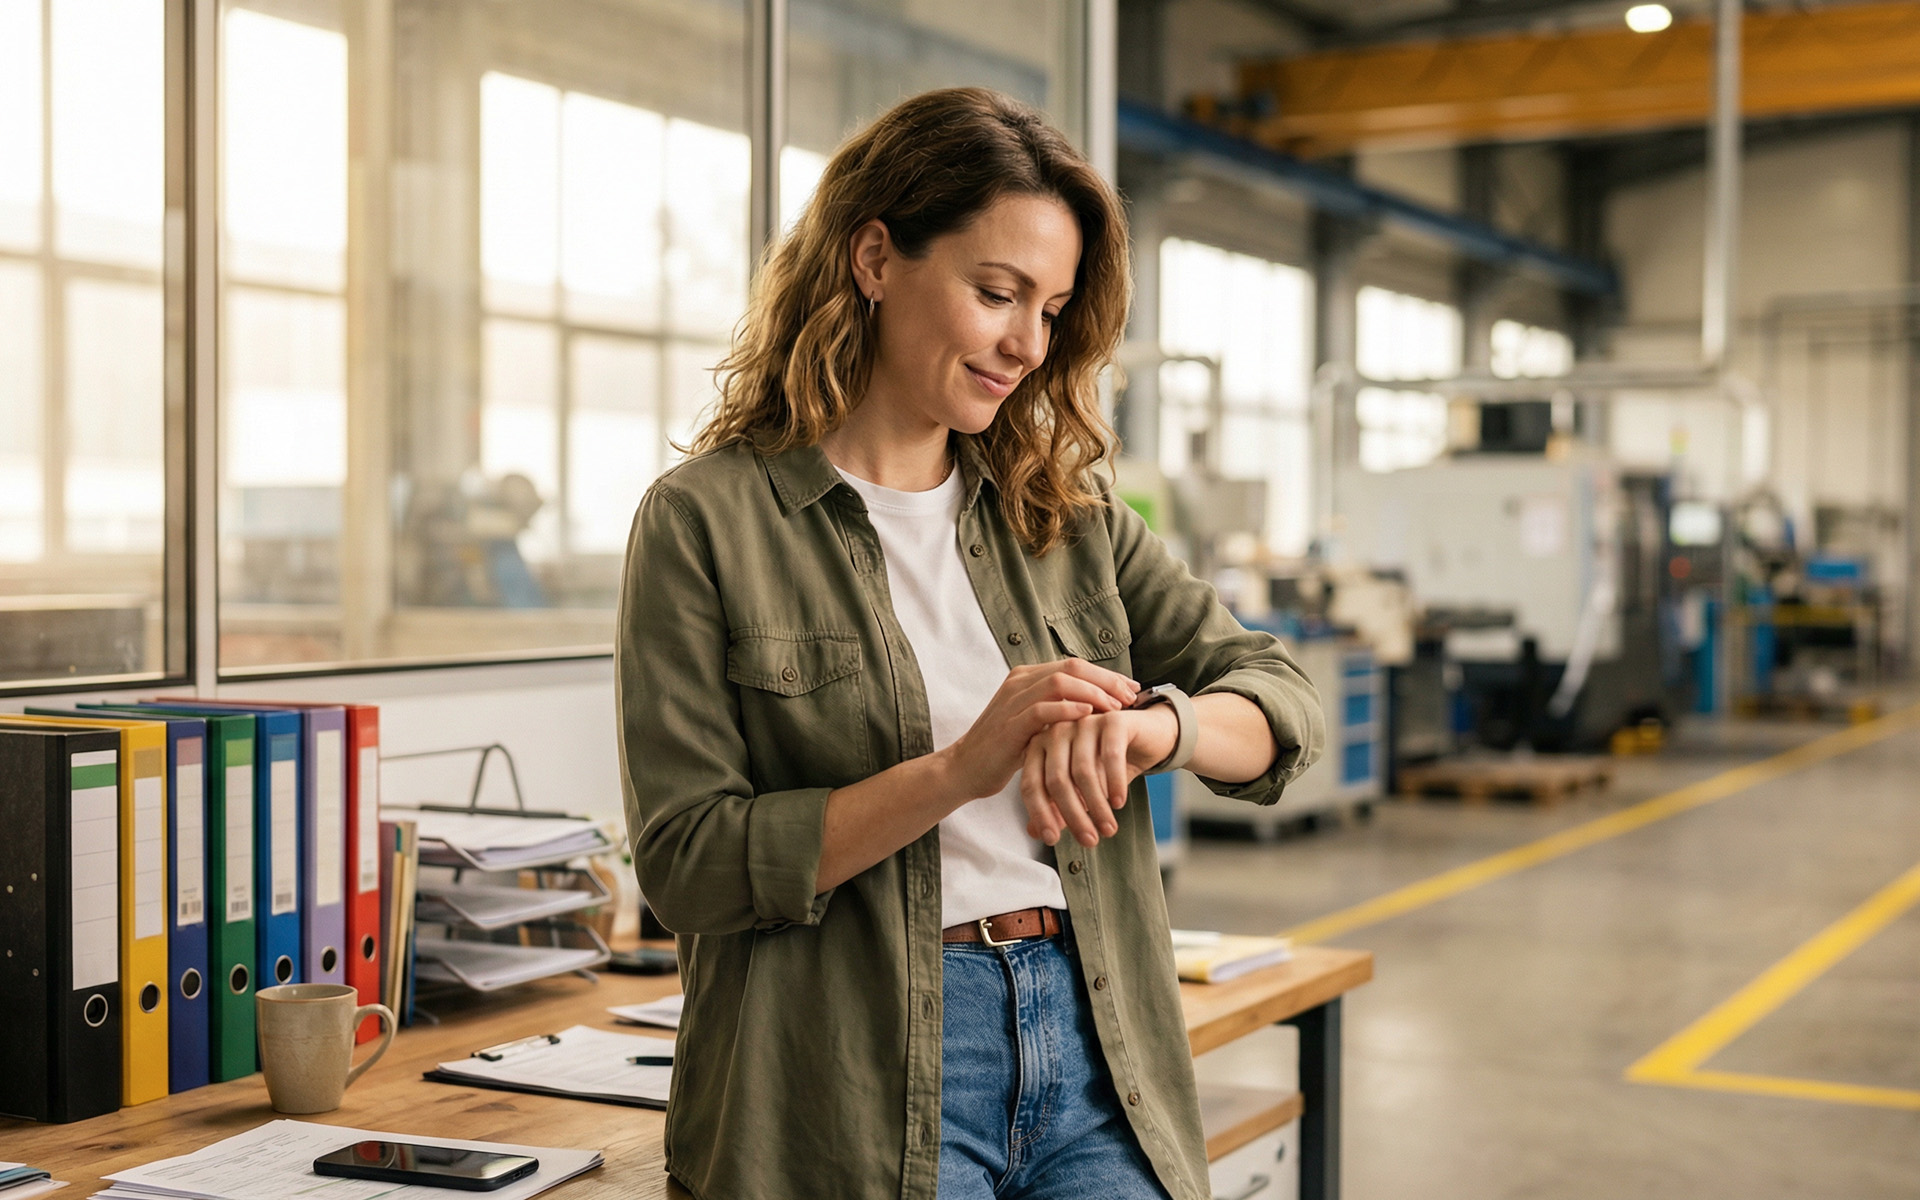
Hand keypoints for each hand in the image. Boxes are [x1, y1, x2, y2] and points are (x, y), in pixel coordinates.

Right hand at [938, 660, 1139, 805]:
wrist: (965, 768)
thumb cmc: (1005, 748)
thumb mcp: (1035, 723)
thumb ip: (1058, 708)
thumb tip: (1098, 706)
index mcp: (1027, 677)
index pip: (1074, 665)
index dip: (1106, 675)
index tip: (1131, 689)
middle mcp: (1020, 682)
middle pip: (1072, 667)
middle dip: (1106, 680)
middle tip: (1130, 696)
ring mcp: (1012, 700)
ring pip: (1060, 682)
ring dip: (1093, 692)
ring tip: (1116, 707)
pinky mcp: (1009, 724)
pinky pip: (1042, 708)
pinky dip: (1068, 709)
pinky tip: (1089, 716)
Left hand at [1020, 703, 1178, 847]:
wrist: (1147, 737)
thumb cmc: (1107, 764)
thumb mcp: (1080, 789)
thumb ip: (1055, 806)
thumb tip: (1034, 832)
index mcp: (1041, 745)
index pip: (1032, 783)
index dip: (1040, 814)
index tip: (1053, 840)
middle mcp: (1058, 730)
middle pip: (1056, 780)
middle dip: (1073, 816)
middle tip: (1089, 841)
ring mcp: (1084, 722)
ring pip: (1083, 771)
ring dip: (1096, 806)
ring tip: (1108, 829)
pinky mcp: (1112, 720)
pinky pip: (1110, 756)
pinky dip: (1114, 783)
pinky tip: (1119, 803)